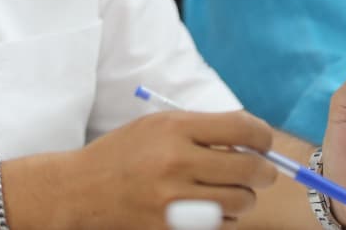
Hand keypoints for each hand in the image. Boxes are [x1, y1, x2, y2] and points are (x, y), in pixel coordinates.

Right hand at [60, 110, 278, 227]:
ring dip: (243, 197)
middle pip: (250, 169)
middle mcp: (177, 162)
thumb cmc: (124, 152)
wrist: (82, 189)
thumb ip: (202, 129)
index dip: (263, 137)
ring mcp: (174, 199)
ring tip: (228, 190)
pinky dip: (224, 218)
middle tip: (259, 172)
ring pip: (242, 202)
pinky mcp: (172, 227)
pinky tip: (208, 207)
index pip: (243, 129)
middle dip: (263, 171)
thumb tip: (252, 141)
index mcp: (175, 128)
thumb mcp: (158, 125)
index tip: (262, 143)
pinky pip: (222, 225)